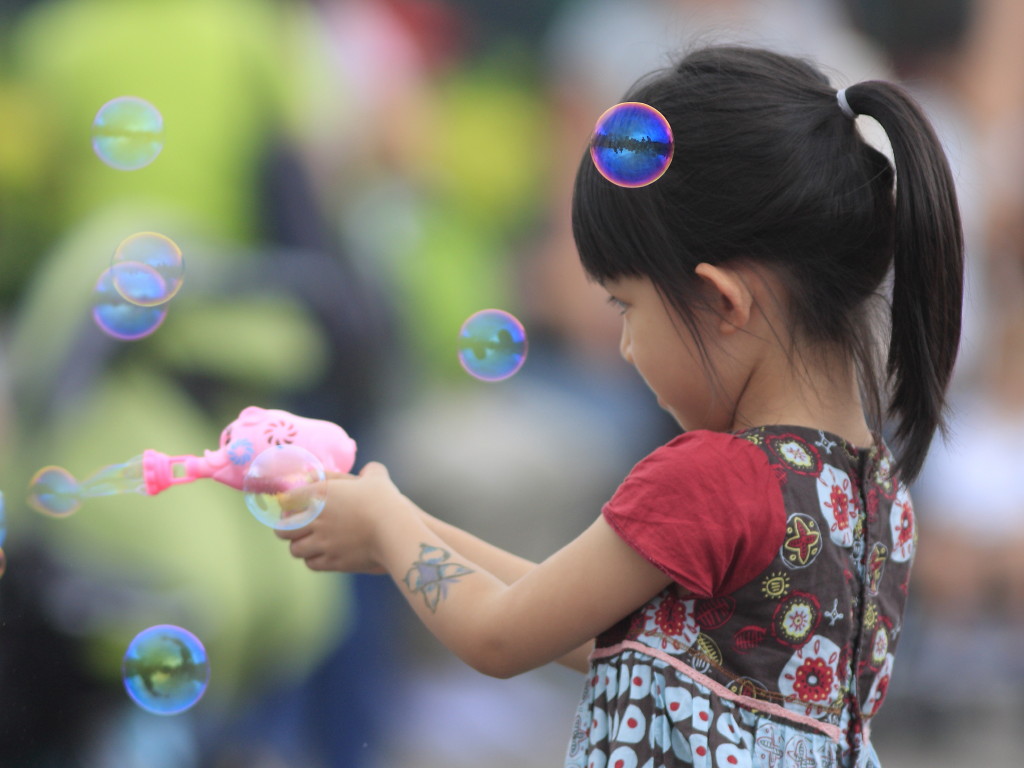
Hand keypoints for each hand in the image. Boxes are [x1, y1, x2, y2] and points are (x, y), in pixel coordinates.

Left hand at [274, 461, 408, 573]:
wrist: (395, 532)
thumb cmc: (386, 501)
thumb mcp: (377, 478)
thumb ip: (369, 471)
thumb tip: (368, 471)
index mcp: (319, 495)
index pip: (286, 500)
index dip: (287, 503)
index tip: (292, 505)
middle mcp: (315, 519)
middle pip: (283, 529)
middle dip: (286, 528)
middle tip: (294, 526)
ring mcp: (322, 542)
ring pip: (295, 549)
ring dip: (299, 545)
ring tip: (308, 542)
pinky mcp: (333, 561)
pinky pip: (311, 563)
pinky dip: (313, 559)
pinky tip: (322, 554)